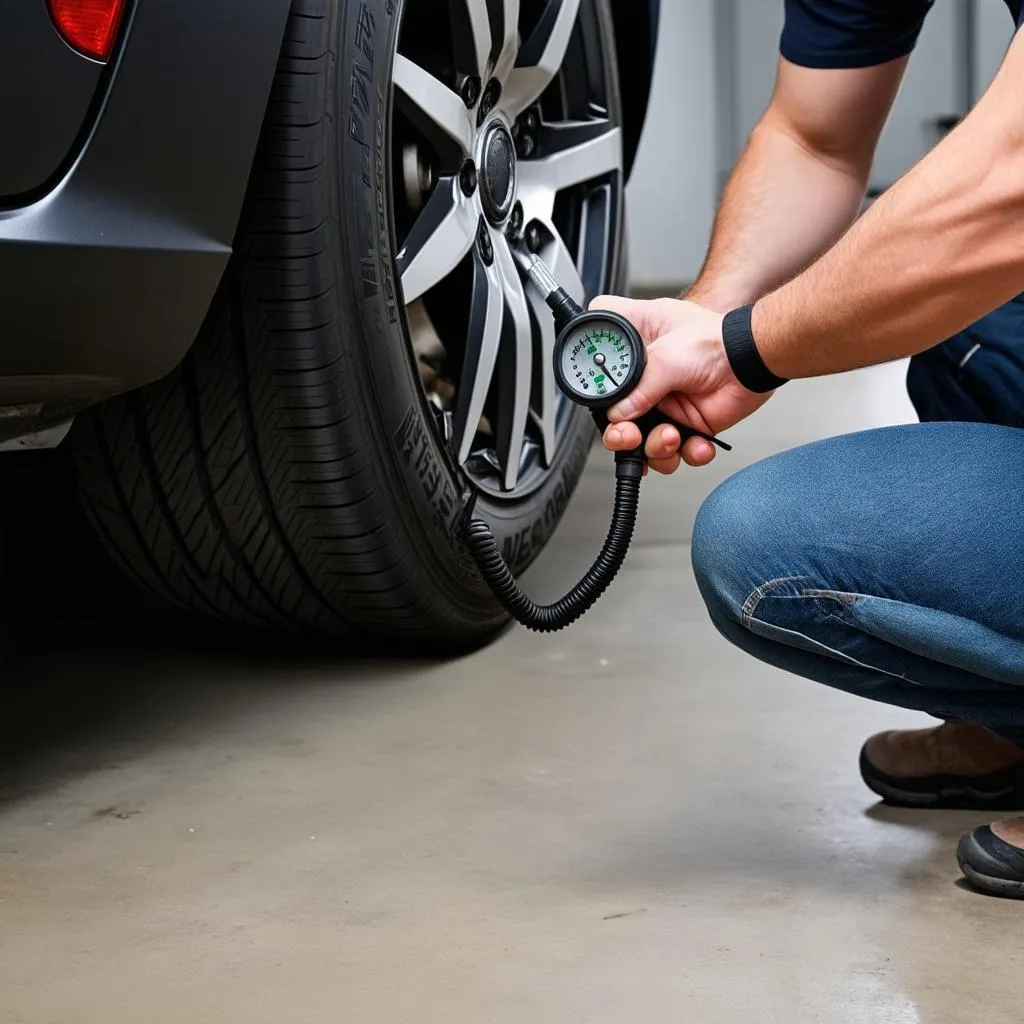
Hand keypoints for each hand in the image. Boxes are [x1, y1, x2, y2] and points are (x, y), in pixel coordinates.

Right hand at [589, 296, 773, 473]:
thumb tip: (619, 414)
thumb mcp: (666, 356)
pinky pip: (675, 452)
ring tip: (669, 437)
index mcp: (633, 348)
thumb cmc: (716, 340)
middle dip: (620, 434)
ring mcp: (663, 404)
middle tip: (628, 436)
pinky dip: (687, 453)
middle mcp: (644, 378)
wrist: (752, 362)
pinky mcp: (684, 425)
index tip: (599, 398)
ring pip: (641, 441)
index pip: (595, 360)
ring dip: (653, 448)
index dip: (592, 380)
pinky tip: (695, 443)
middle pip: (613, 416)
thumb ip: (638, 387)